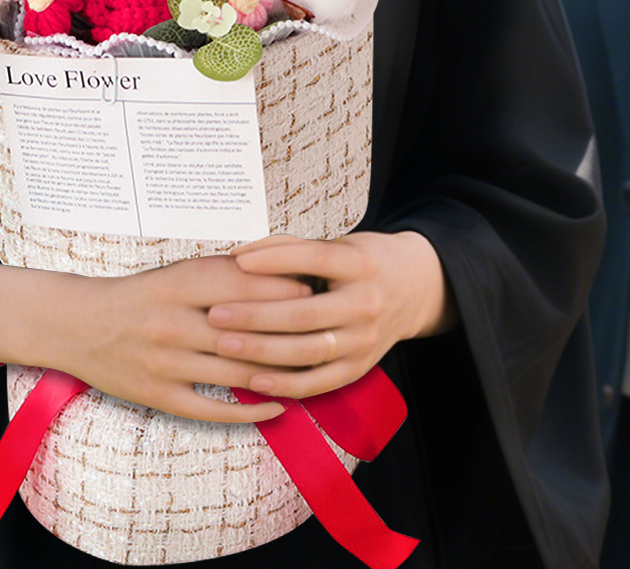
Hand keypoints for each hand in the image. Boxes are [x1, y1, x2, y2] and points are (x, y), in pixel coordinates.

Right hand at [48, 256, 316, 423]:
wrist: (79, 324)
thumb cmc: (142, 294)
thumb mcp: (179, 271)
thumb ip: (226, 274)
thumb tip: (287, 274)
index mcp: (180, 284)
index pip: (245, 286)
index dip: (285, 289)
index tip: (318, 291)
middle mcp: (174, 322)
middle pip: (246, 330)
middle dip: (291, 331)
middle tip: (328, 330)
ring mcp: (166, 363)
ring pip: (236, 372)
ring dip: (279, 372)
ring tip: (314, 369)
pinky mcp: (159, 396)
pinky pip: (213, 409)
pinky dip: (250, 410)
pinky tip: (278, 406)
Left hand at [206, 231, 452, 400]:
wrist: (414, 289)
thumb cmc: (363, 262)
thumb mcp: (340, 244)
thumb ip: (293, 249)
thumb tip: (240, 255)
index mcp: (360, 265)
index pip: (314, 258)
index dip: (274, 260)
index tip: (236, 261)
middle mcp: (366, 303)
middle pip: (305, 312)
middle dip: (255, 315)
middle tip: (215, 314)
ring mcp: (364, 340)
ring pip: (308, 351)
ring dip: (262, 351)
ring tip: (224, 345)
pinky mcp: (359, 368)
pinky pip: (318, 382)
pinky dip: (284, 384)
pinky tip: (253, 379)